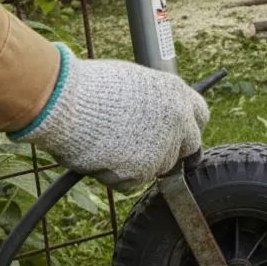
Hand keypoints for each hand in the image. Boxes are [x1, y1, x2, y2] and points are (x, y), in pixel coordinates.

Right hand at [11, 45, 208, 189]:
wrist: (66, 101)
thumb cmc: (89, 87)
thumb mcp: (134, 83)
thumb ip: (154, 102)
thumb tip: (155, 115)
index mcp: (176, 92)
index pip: (200, 116)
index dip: (187, 128)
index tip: (180, 135)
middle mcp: (178, 120)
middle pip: (189, 148)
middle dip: (170, 152)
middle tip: (144, 152)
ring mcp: (163, 145)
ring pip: (159, 167)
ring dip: (139, 164)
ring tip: (108, 144)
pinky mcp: (144, 169)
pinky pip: (133, 183)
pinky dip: (118, 177)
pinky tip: (101, 157)